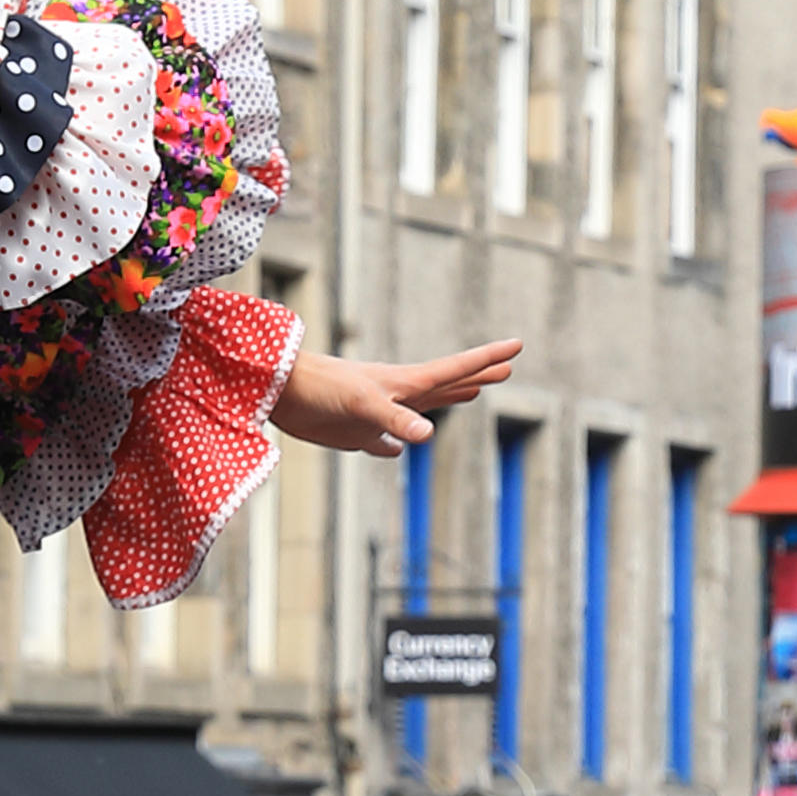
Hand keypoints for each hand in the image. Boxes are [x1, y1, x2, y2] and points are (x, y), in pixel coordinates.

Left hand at [275, 340, 523, 457]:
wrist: (278, 392)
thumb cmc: (319, 390)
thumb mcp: (361, 405)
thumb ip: (394, 420)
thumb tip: (428, 436)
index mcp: (404, 384)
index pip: (455, 369)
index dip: (486, 359)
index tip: (518, 345)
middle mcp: (396, 395)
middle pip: (447, 384)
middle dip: (478, 375)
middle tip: (508, 367)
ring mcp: (377, 413)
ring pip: (422, 408)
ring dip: (448, 400)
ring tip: (473, 392)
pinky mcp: (355, 432)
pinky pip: (383, 440)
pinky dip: (394, 444)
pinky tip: (395, 450)